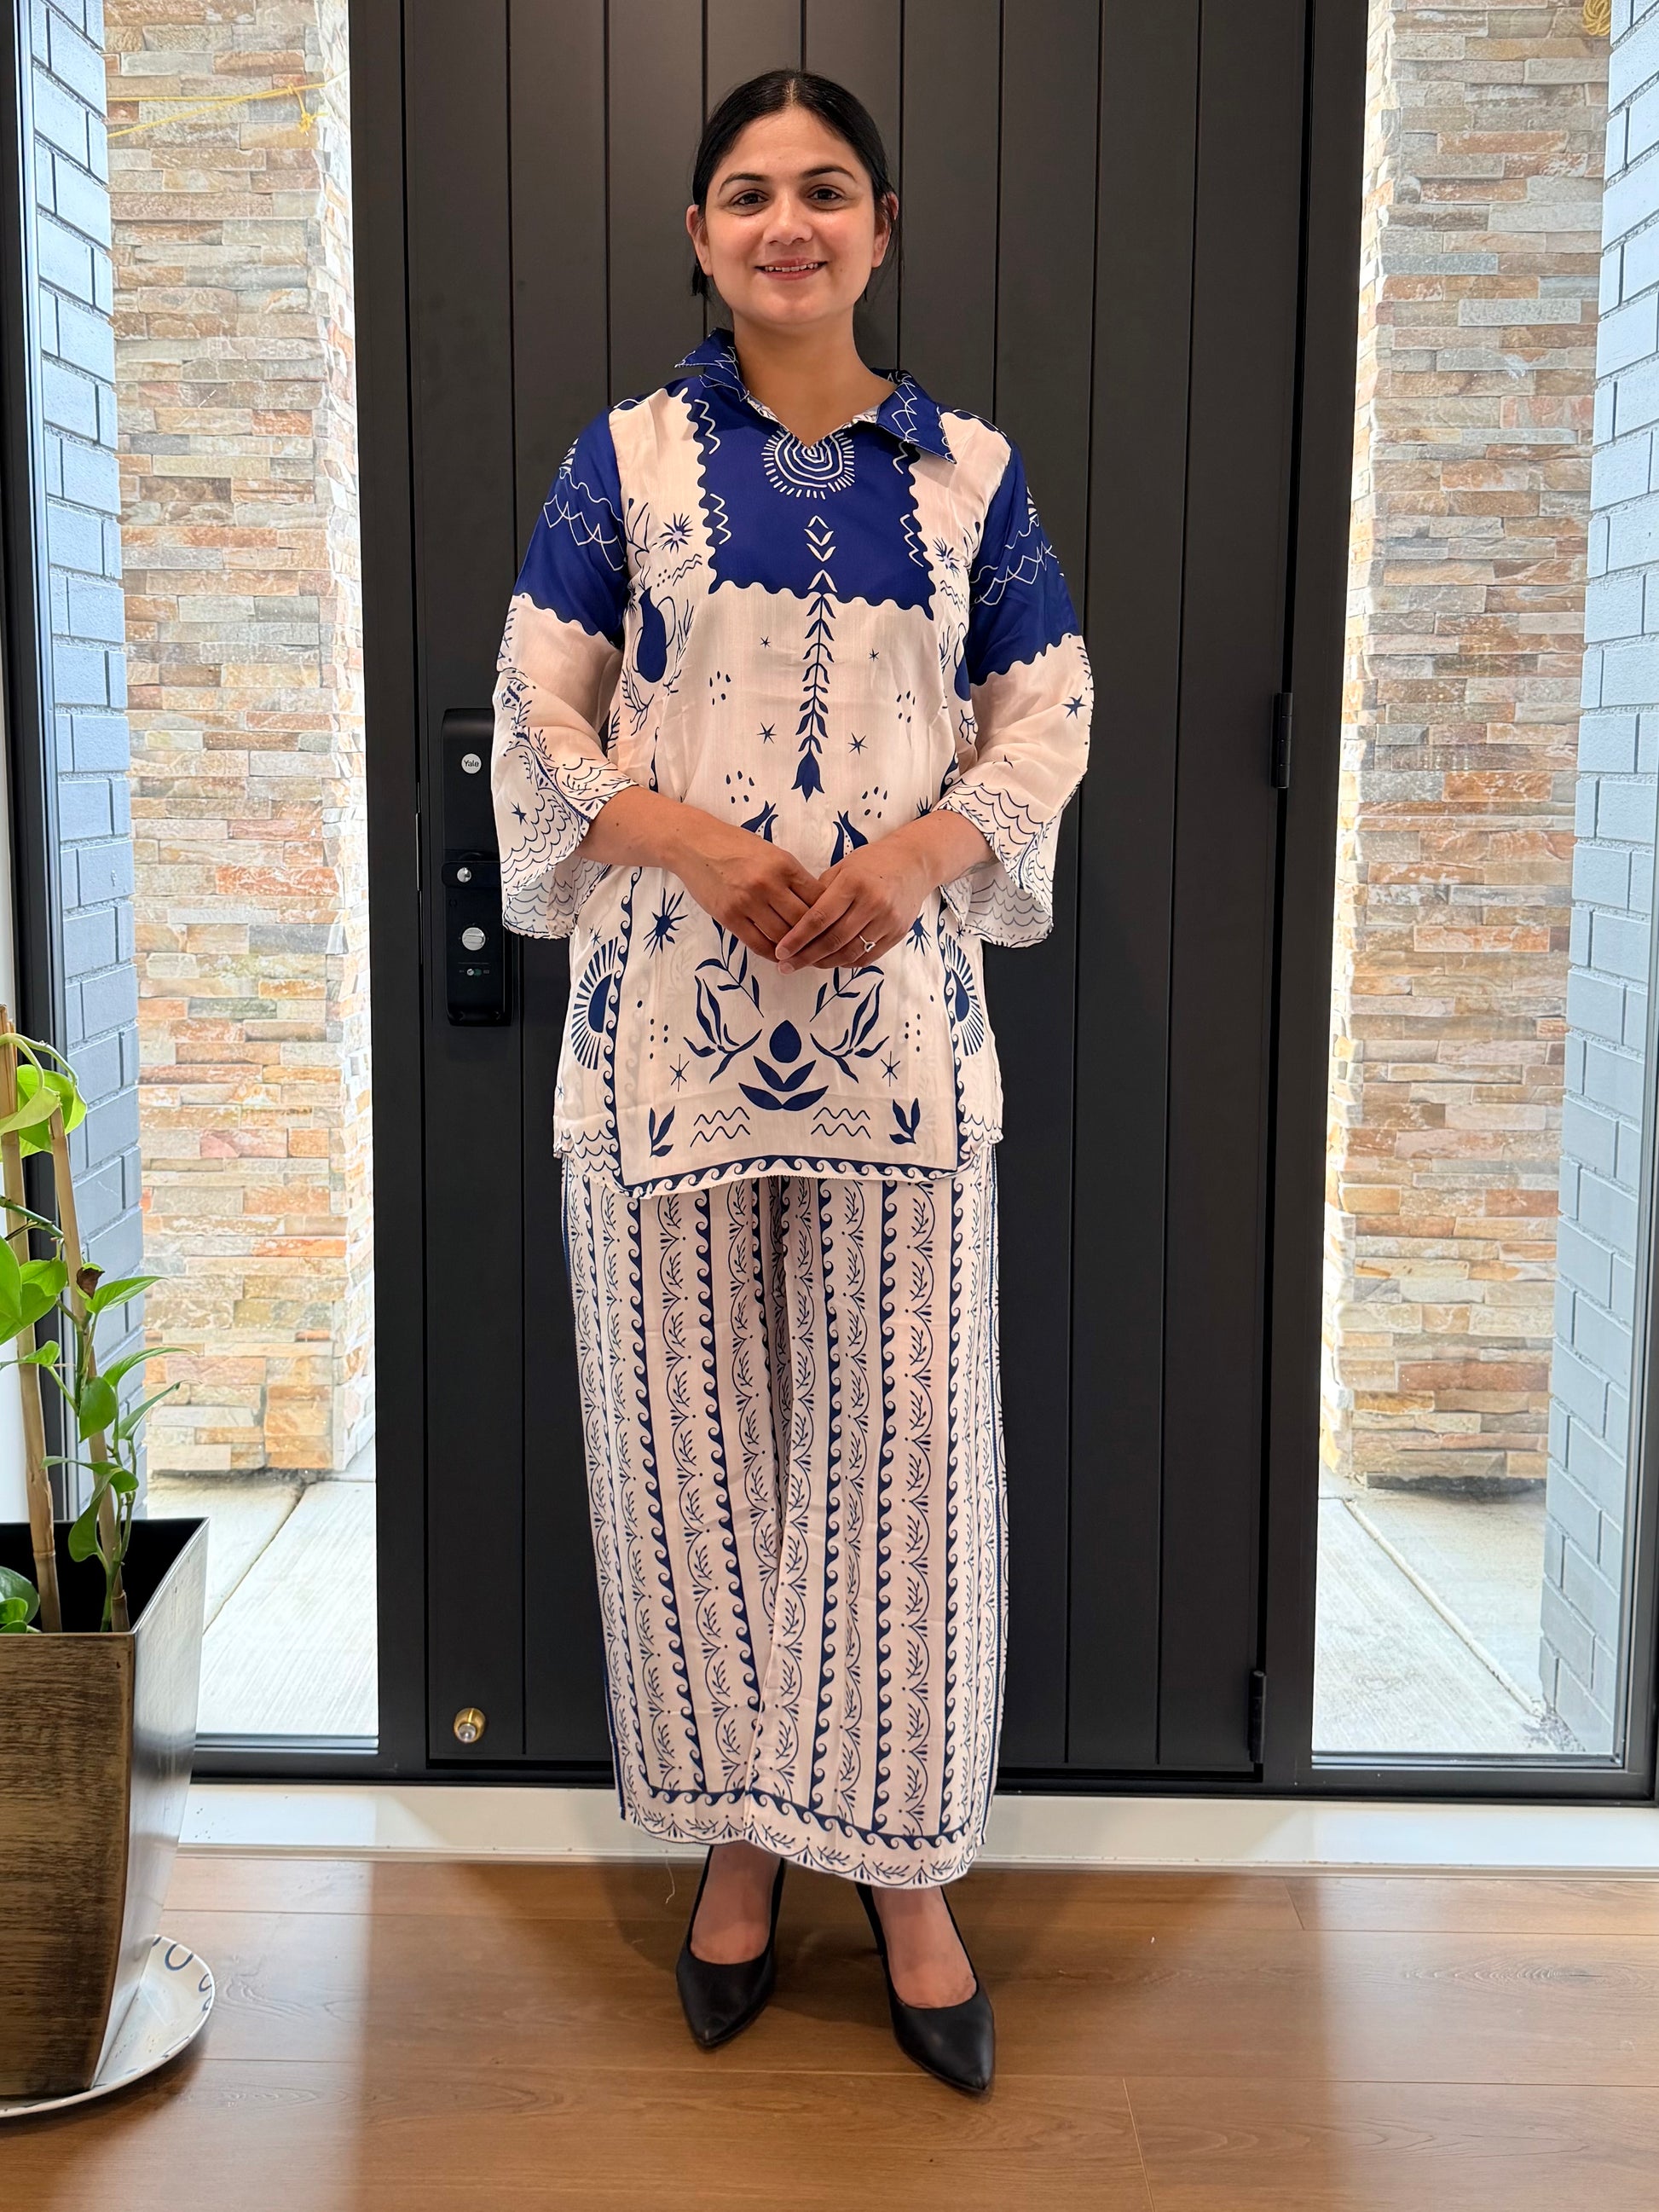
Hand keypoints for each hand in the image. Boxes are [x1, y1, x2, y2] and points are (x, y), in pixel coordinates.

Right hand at [669, 814, 822, 962]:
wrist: (694, 844)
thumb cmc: (736, 846)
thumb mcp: (772, 853)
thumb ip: (793, 878)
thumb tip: (817, 905)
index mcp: (785, 865)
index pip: (818, 899)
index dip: (829, 917)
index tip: (832, 927)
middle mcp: (769, 884)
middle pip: (803, 922)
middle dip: (815, 938)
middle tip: (821, 948)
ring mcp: (747, 902)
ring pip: (783, 937)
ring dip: (794, 949)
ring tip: (801, 954)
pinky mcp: (729, 916)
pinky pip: (758, 944)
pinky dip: (772, 953)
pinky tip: (779, 955)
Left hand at [774, 811, 992, 970]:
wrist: (915, 864)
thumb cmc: (872, 863)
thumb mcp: (843, 868)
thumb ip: (821, 894)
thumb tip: (795, 923)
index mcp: (853, 883)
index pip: (819, 918)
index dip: (797, 938)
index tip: (780, 951)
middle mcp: (872, 903)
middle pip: (833, 940)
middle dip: (806, 956)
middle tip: (786, 966)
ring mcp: (887, 921)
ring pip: (850, 953)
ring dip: (824, 963)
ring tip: (806, 965)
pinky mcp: (897, 933)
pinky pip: (867, 956)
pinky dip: (846, 962)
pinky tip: (831, 961)